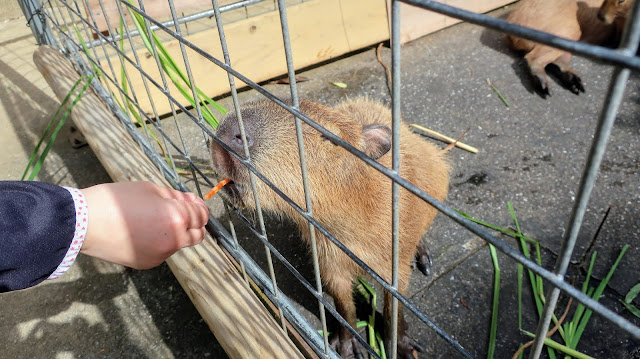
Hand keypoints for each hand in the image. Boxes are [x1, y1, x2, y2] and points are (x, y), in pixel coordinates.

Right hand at [80, 181, 208, 268]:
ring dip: (176, 233)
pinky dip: (159, 242)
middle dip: (194, 224)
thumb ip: (176, 197)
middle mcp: (174, 240)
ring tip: (152, 219)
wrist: (84, 223)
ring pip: (179, 243)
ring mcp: (161, 254)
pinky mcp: (148, 263)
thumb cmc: (115, 201)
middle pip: (198, 235)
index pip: (202, 216)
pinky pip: (162, 251)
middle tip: (181, 212)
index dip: (200, 208)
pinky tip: (141, 231)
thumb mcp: (150, 189)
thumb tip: (191, 202)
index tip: (194, 203)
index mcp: (177, 218)